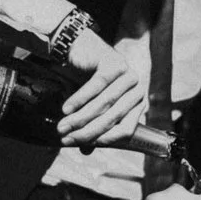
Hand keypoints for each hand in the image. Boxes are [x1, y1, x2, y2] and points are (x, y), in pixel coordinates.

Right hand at [58, 30, 143, 145]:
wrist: (83, 47)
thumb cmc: (88, 80)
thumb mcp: (91, 106)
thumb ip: (92, 127)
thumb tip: (85, 152)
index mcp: (137, 105)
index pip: (125, 131)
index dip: (103, 141)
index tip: (81, 146)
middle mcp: (138, 91)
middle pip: (113, 119)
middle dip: (86, 131)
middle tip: (65, 138)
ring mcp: (129, 76)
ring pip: (103, 105)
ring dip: (80, 118)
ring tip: (62, 126)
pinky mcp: (116, 64)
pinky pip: (96, 87)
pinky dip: (79, 100)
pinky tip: (65, 108)